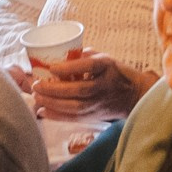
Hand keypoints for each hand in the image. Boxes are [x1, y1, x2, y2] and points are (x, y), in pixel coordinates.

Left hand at [23, 51, 152, 119]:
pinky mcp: (95, 116)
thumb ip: (84, 56)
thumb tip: (61, 54)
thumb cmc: (116, 73)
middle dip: (54, 89)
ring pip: (75, 106)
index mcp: (106, 66)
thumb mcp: (104, 58)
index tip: (52, 68)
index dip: (69, 68)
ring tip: (37, 97)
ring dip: (53, 103)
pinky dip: (57, 116)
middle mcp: (104, 85)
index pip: (88, 66)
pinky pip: (75, 118)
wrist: (134, 95)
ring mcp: (100, 103)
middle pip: (78, 90)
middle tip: (36, 85)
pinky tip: (42, 111)